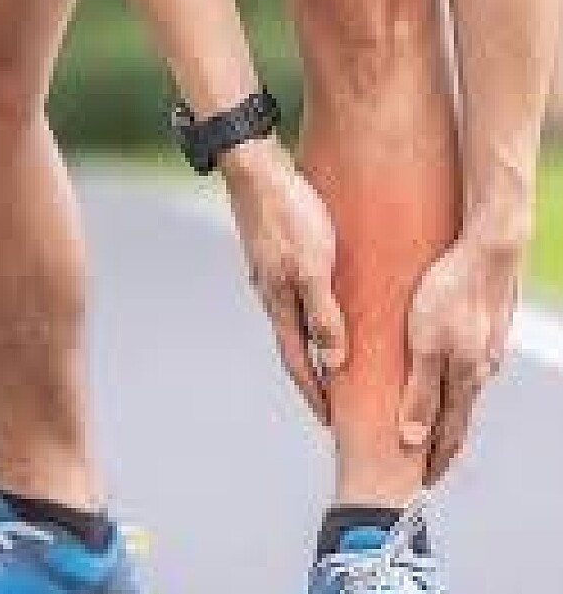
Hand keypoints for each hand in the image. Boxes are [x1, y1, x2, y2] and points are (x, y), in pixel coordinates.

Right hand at [223, 137, 346, 423]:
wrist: (256, 171)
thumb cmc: (290, 217)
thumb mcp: (313, 268)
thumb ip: (324, 315)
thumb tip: (334, 363)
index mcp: (278, 303)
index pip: (295, 361)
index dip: (313, 393)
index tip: (329, 421)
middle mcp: (271, 293)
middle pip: (294, 344)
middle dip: (314, 373)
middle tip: (337, 397)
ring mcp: (270, 273)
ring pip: (294, 317)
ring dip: (313, 341)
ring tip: (337, 355)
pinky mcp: (276, 253)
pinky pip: (295, 293)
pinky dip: (311, 310)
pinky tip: (325, 301)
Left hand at [400, 233, 520, 482]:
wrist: (488, 250)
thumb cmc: (449, 291)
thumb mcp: (426, 343)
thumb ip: (420, 390)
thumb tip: (412, 440)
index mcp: (464, 379)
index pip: (448, 436)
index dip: (433, 463)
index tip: (417, 488)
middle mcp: (479, 371)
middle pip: (455, 419)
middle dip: (437, 446)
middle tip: (419, 470)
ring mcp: (484, 351)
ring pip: (460, 392)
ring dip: (442, 414)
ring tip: (423, 429)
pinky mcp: (482, 331)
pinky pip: (462, 367)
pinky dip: (448, 384)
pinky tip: (439, 380)